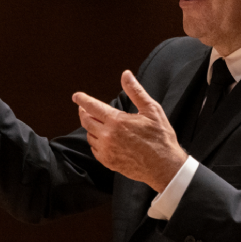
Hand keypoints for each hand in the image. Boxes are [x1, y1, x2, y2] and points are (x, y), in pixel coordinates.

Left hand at [73, 70, 187, 192]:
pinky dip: (96, 141)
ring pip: (89, 135)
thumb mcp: (152, 110)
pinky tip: (104, 138)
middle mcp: (107, 136)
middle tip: (84, 108)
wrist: (164, 167)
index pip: (92, 107)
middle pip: (86, 121)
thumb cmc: (160, 138)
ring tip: (98, 123)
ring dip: (91, 127)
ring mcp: (106, 150)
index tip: (76, 96)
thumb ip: (135, 91)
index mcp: (117, 121)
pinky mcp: (107, 162)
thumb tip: (126, 74)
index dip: (82, 100)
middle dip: (83, 112)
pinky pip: (94, 149)